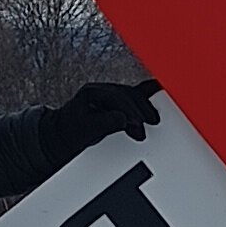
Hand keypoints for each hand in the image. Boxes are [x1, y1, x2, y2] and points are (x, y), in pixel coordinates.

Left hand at [45, 73, 160, 157]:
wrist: (63, 136)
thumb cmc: (71, 133)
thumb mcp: (85, 130)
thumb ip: (104, 123)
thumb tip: (123, 119)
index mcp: (92, 93)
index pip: (116, 97)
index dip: (129, 110)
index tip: (137, 125)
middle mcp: (103, 90)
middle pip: (129, 94)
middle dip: (141, 109)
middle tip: (151, 124)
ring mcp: (111, 95)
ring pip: (134, 95)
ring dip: (146, 107)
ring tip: (154, 121)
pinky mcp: (119, 102)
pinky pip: (137, 97)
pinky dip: (148, 98)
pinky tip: (162, 94)